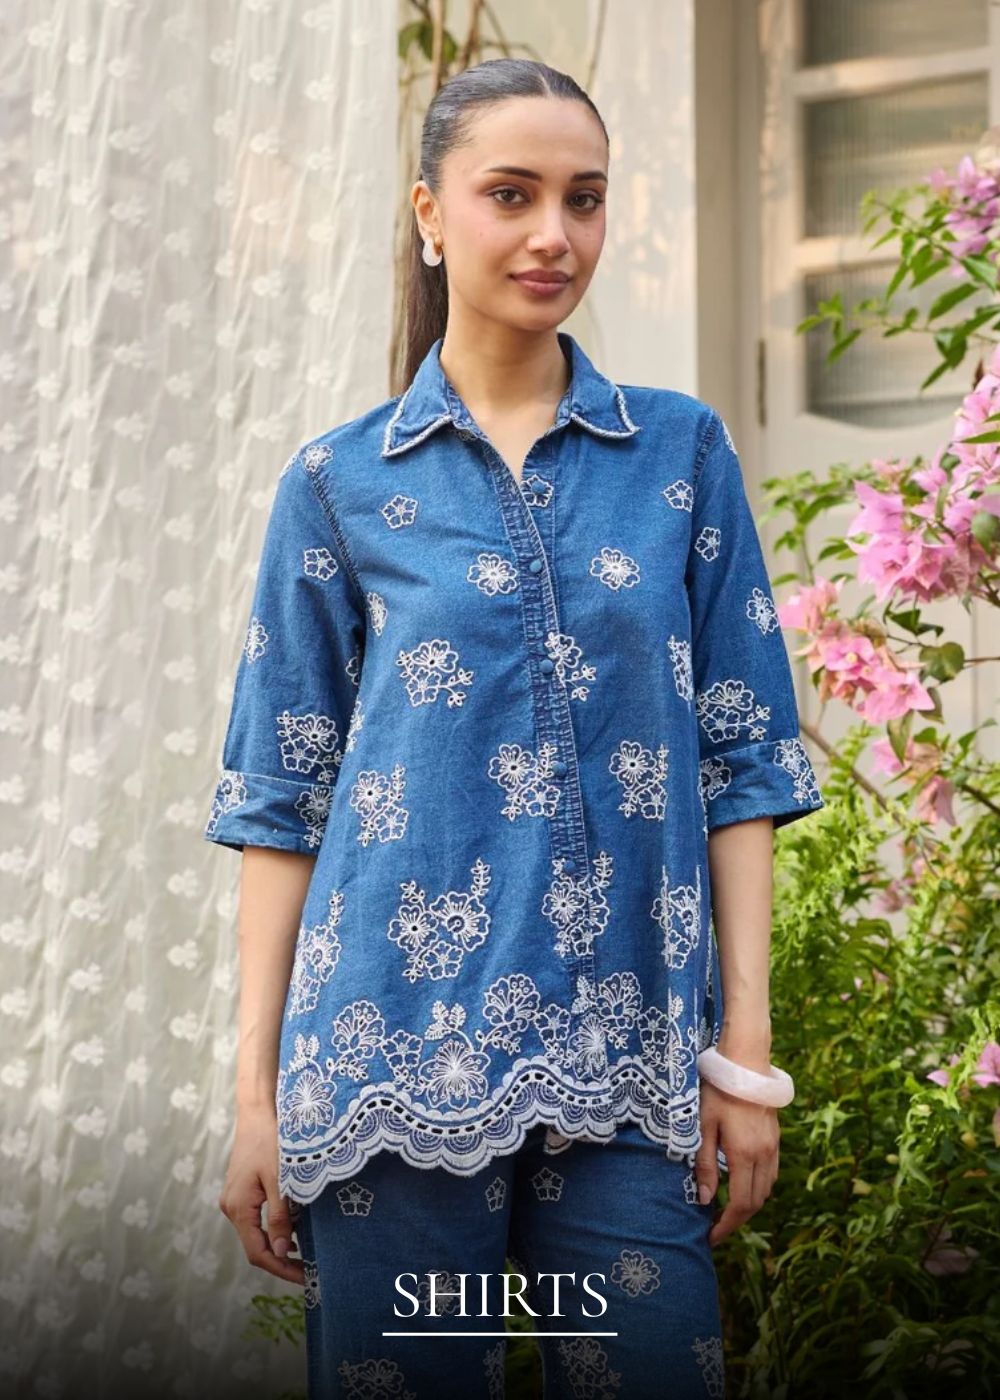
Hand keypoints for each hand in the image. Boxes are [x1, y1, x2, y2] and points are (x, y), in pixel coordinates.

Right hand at [219, 1104, 304, 1286]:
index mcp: (238, 1208)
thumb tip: (282, 1252)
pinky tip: (294, 1231)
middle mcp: (231, 1208)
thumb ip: (280, 1217)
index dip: (281, 1269)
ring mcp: (235, 1201)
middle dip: (282, 1261)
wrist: (257, 1112)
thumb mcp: (280, 1179)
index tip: (305, 1277)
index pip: (258, 1252)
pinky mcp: (242, 1193)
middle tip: (310, 1270)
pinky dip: (275, 1229)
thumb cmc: (270, 1141)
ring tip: (306, 1254)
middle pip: (256, 1246)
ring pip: (257, 1233)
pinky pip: (257, 1220)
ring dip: (279, 1245)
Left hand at [694, 1080, 779, 1246]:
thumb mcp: (703, 1126)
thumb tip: (706, 1200)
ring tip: (727, 1210)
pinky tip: (743, 1185)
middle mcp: (763, 1155)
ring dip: (749, 1205)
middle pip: (756, 1203)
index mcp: (744, 1154)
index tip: (711, 1237)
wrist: (745, 1063)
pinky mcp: (775, 1139)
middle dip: (737, 1220)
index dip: (727, 1226)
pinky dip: (758, 1188)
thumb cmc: (718, 1091)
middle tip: (716, 1227)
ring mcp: (773, 1147)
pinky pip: (771, 1174)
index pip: (740, 1205)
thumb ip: (705, 1164)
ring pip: (767, 1190)